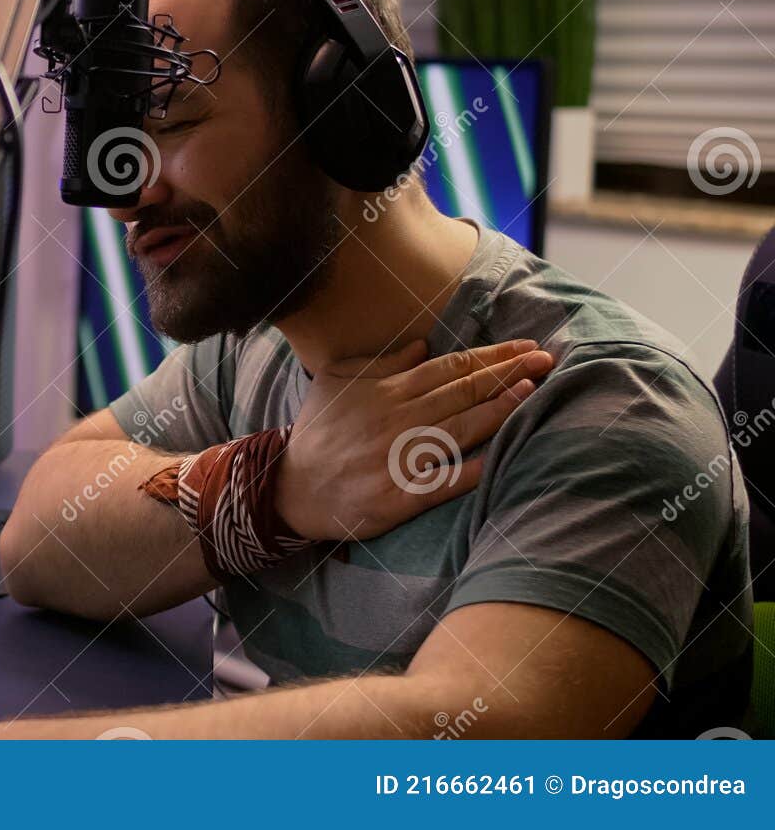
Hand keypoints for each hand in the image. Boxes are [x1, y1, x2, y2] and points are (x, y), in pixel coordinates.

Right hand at [274, 339, 552, 540]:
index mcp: (388, 390)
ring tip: (532, 392)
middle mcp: (398, 419)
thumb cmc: (319, 430)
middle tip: (546, 360)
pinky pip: (443, 482)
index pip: (450, 367)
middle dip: (508, 373)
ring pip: (460, 429)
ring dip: (499, 410)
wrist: (291, 485)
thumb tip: (423, 344)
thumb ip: (381, 361)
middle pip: (463, 392)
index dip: (491, 355)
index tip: (525, 346)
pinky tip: (499, 460)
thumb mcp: (337, 380)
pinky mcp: (399, 495)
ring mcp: (400, 457)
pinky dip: (471, 471)